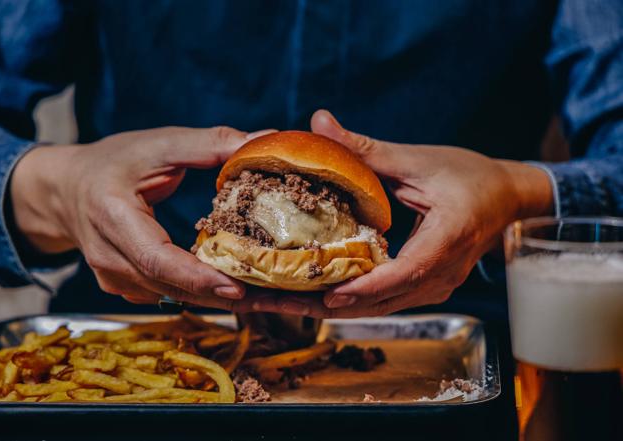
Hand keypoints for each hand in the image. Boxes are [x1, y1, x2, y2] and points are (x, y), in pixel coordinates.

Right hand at [11, 126, 269, 306]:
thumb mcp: (157, 144)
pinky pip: (170, 296)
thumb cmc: (111, 162)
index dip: (197, 276)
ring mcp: (115, 280)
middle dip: (229, 296)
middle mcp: (110, 259)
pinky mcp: (126, 288)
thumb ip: (208, 144)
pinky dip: (207, 295)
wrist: (66, 191)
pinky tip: (246, 291)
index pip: (156, 258)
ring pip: (176, 297)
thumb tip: (263, 138)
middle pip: (172, 287)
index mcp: (112, 218)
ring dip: (226, 301)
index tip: (238, 287)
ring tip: (278, 301)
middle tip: (283, 301)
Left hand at [244, 110, 553, 317]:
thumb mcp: (416, 160)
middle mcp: (446, 271)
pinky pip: (391, 300)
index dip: (367, 286)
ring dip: (342, 307)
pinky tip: (323, 295)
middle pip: (387, 300)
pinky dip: (358, 299)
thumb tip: (318, 121)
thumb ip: (366, 148)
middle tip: (286, 302)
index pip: (406, 271)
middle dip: (336, 305)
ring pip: (386, 306)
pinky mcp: (431, 286)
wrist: (507, 197)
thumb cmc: (468, 175)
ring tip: (293, 304)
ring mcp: (440, 284)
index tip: (330, 294)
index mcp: (448, 236)